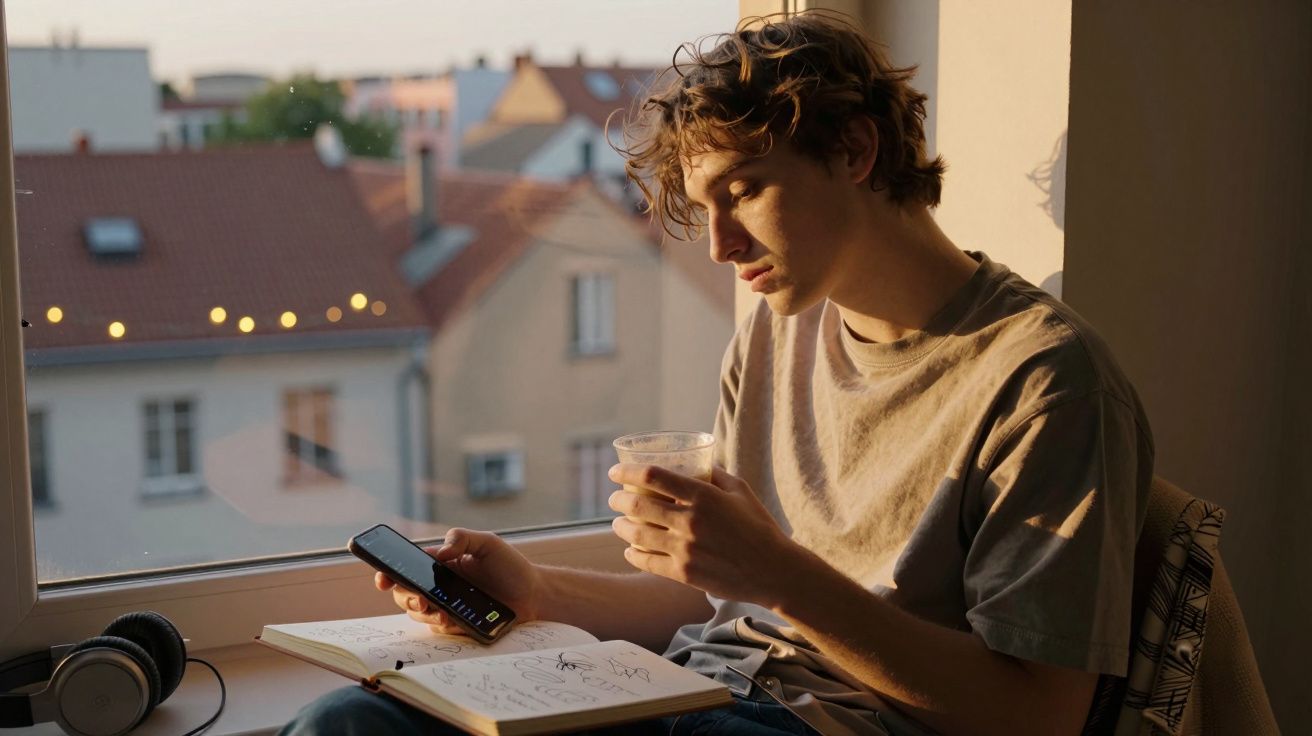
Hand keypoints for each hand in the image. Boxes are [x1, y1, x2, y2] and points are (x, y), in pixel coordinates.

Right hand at [374, 528, 543, 635]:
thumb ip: (462, 538)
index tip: (383, 577)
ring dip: (423, 614)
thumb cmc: (510, 566)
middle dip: (406, 597)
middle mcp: (437, 585)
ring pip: (418, 614)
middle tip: (420, 600)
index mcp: (440, 563)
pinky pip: (438, 629)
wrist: (533, 595)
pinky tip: (453, 620)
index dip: (388, 572)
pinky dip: (442, 625)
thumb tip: (440, 552)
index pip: (406, 566)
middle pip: (405, 593)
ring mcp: (445, 606)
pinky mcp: (456, 624)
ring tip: (440, 612)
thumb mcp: (488, 543)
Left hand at [607, 465, 800, 605]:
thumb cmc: (759, 526)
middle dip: (618, 499)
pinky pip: (647, 562)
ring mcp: (685, 549)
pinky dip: (633, 554)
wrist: (774, 570)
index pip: (653, 476)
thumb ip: (715, 475)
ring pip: (637, 535)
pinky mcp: (684, 573)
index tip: (615, 472)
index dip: (627, 471)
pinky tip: (630, 550)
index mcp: (703, 495)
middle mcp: (690, 520)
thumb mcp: (740, 490)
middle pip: (638, 504)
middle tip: (614, 499)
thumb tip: (697, 463)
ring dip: (621, 527)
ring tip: (618, 523)